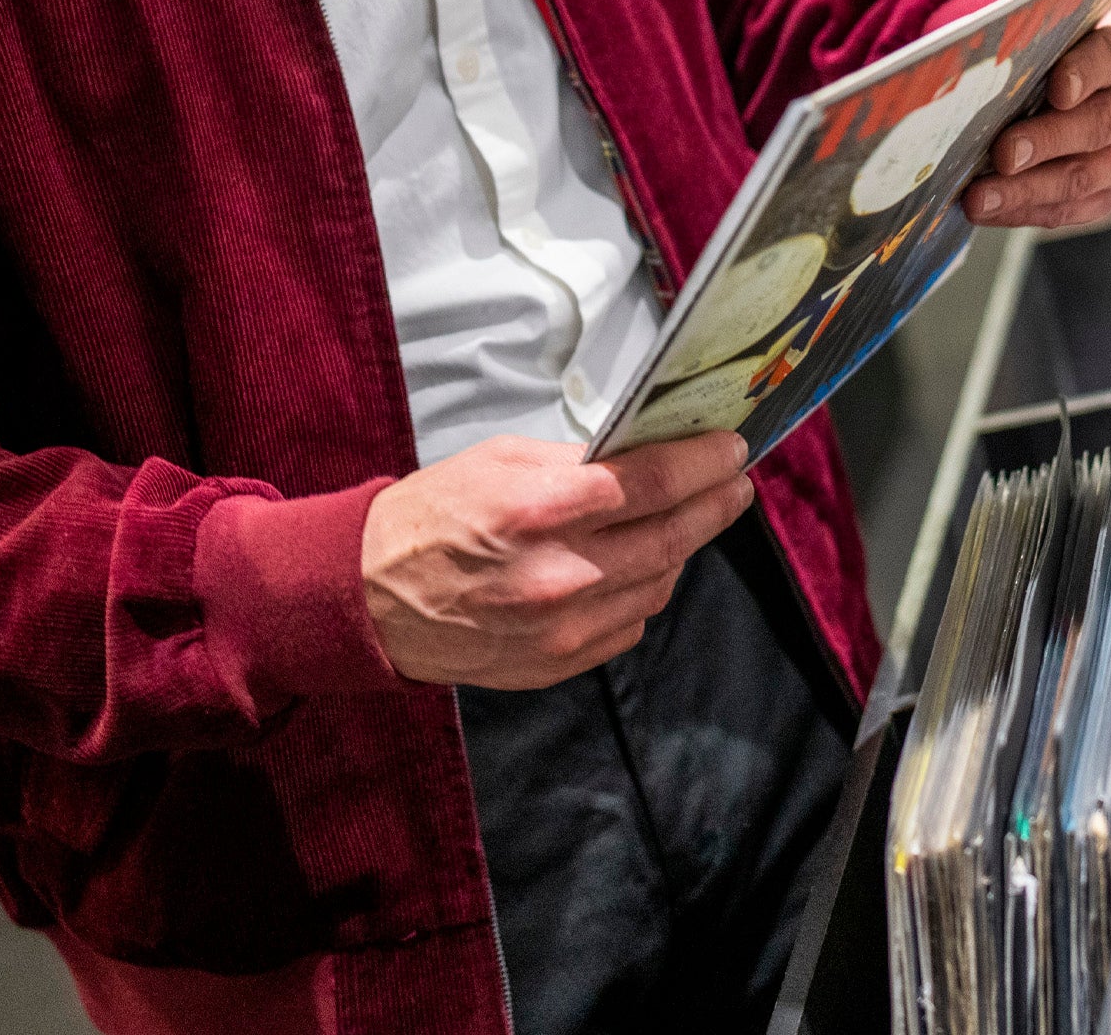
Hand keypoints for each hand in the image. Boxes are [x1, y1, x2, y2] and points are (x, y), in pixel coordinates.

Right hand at [360, 431, 751, 689]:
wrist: (374, 595)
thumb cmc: (432, 515)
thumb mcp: (496, 460)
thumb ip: (572, 462)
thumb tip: (639, 457)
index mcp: (538, 509)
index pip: (651, 482)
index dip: (702, 463)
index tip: (731, 448)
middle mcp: (558, 573)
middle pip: (671, 535)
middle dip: (715, 503)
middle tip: (736, 482)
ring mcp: (563, 627)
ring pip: (659, 583)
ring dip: (684, 546)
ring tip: (691, 517)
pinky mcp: (560, 662)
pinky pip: (631, 623)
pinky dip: (646, 588)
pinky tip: (641, 563)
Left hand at [965, 11, 1110, 229]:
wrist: (1078, 88)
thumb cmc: (1053, 56)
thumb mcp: (1049, 39)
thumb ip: (1027, 47)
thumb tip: (970, 66)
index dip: (1086, 72)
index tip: (1058, 89)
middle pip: (1099, 123)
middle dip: (1047, 141)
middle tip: (1003, 154)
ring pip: (1085, 176)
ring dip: (1027, 190)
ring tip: (980, 197)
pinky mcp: (1108, 191)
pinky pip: (1072, 209)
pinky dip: (1026, 211)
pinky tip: (989, 210)